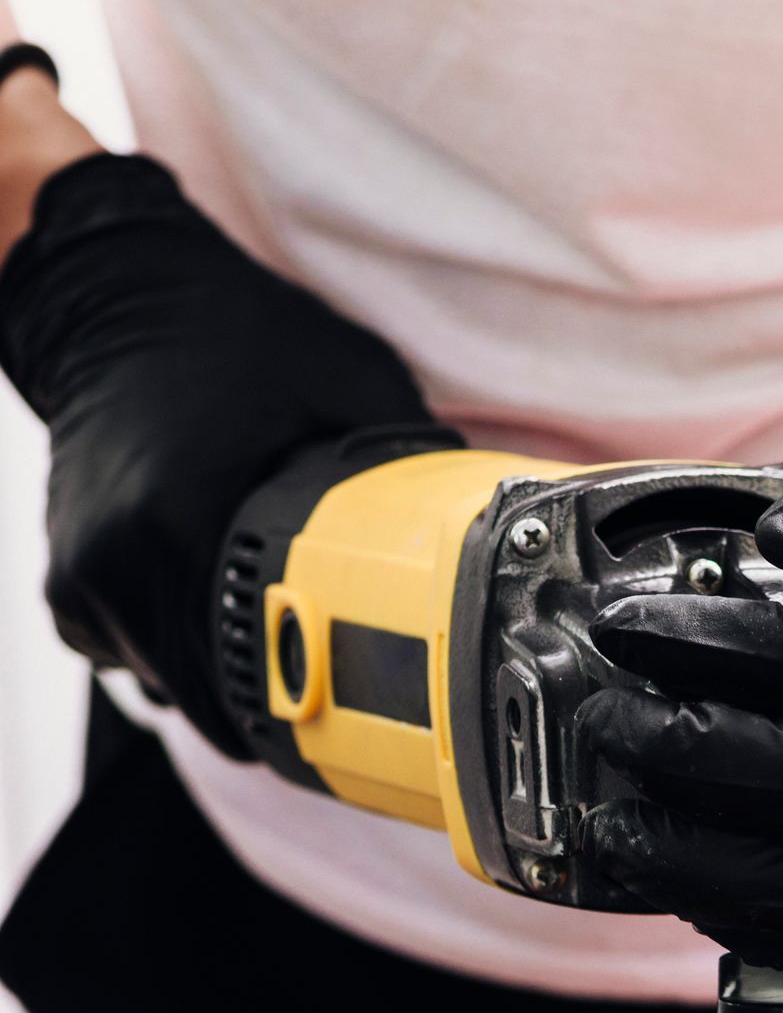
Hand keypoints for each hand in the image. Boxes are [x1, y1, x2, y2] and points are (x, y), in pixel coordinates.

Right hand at [0, 151, 451, 755]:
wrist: (118, 293)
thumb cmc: (233, 329)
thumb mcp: (351, 379)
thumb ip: (408, 464)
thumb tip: (488, 527)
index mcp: (184, 520)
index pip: (241, 684)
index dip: (305, 716)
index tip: (352, 719)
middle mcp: (120, 559)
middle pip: (203, 698)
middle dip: (267, 695)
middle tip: (325, 677)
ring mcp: (84, 572)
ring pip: (166, 678)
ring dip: (219, 667)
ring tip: (269, 623)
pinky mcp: (65, 574)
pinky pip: (127, 647)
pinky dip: (173, 637)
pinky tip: (211, 592)